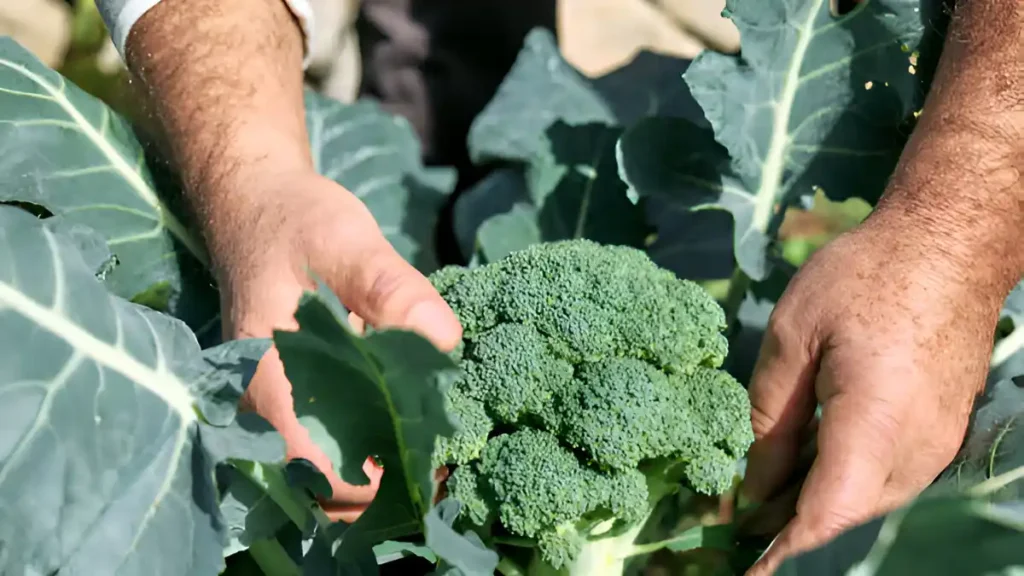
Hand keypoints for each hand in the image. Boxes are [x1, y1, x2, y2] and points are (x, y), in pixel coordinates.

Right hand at [218, 171, 462, 521]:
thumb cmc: (296, 222)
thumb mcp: (347, 239)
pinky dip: (368, 454)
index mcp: (267, 377)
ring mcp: (271, 411)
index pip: (315, 469)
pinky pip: (326, 450)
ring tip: (437, 449)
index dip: (377, 480)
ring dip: (379, 478)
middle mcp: (259, 408)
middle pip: (320, 489)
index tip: (434, 458)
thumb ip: (391, 287)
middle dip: (387, 487)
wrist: (255, 210)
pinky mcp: (290, 403)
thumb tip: (444, 339)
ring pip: (322, 478)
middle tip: (448, 457)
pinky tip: (411, 430)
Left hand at [741, 210, 1005, 574]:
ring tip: (761, 492)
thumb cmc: (865, 276)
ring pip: (866, 498)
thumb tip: (751, 484)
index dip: (780, 548)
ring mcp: (936, 443)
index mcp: (875, 423)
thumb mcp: (794, 336)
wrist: (948, 245)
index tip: (745, 566)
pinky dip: (843, 480)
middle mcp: (915, 448)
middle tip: (733, 519)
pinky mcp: (940, 431)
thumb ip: (770, 417)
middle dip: (788, 525)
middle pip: (844, 513)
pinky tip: (806, 461)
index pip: (825, 514)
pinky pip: (886, 475)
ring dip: (814, 503)